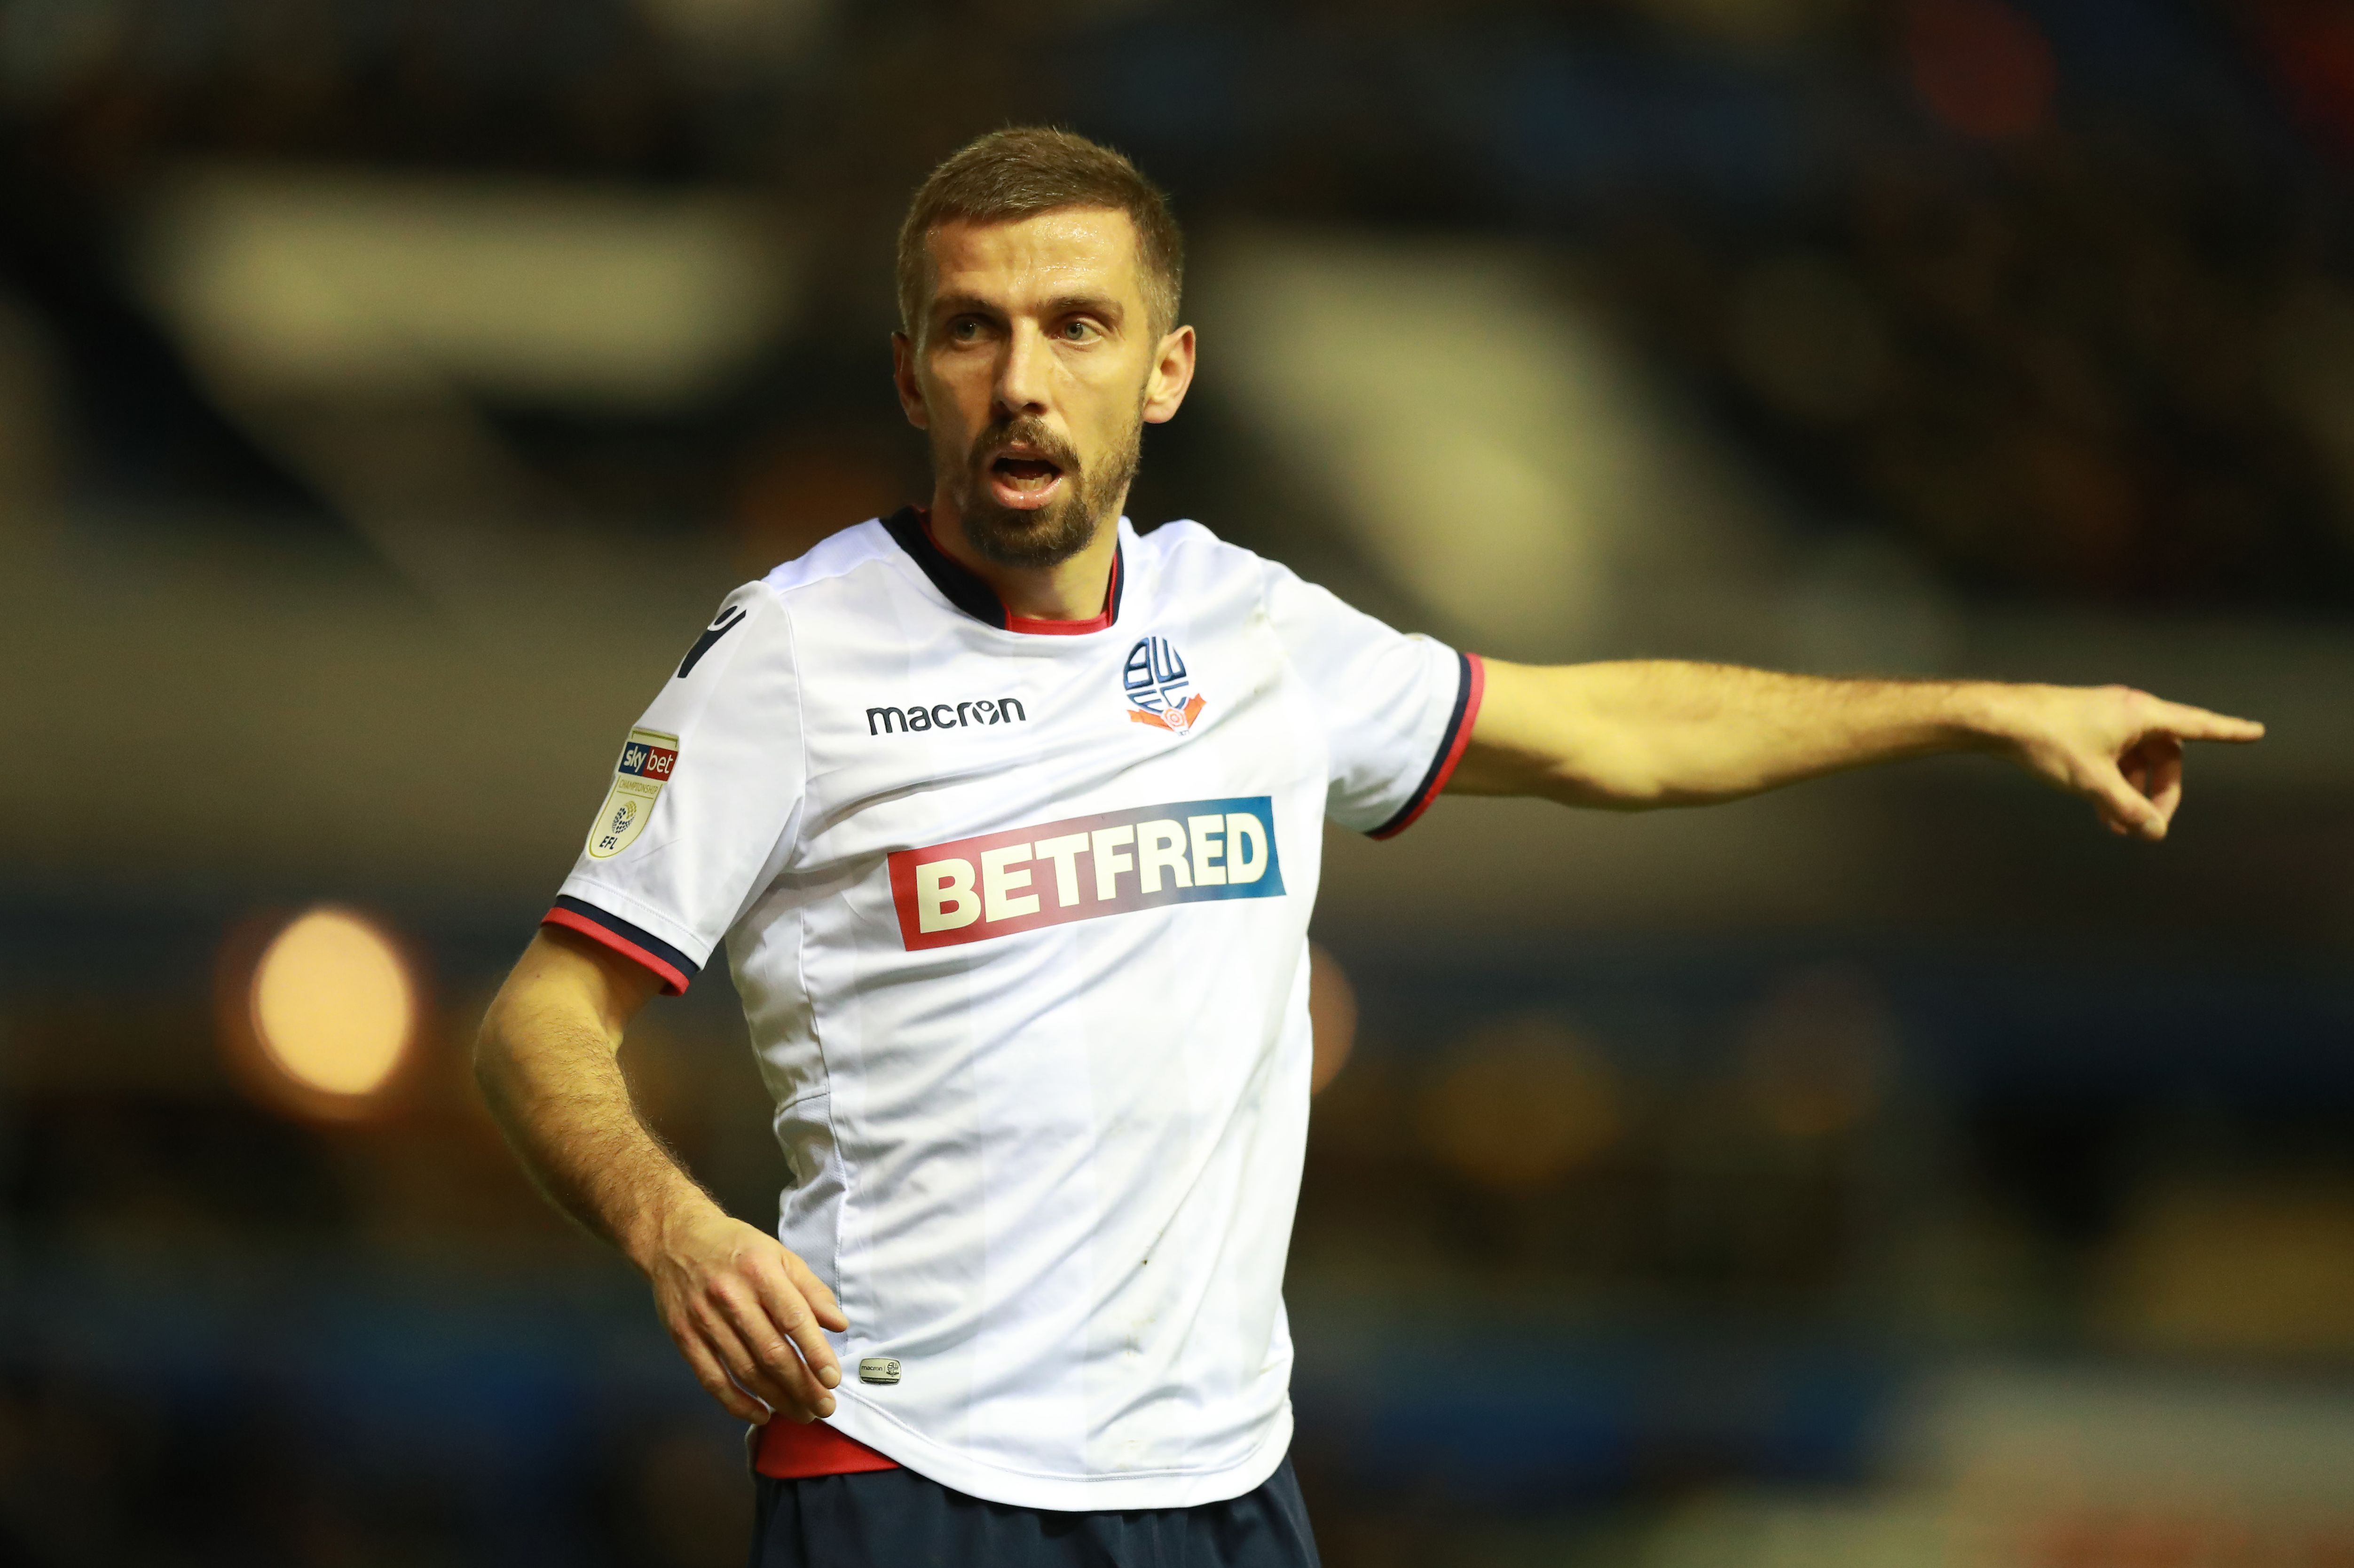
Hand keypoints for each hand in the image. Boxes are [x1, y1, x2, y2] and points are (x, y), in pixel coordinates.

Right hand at [642, 1203, 846, 1423]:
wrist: (675, 1239)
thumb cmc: (736, 1247)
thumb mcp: (780, 1255)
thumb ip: (811, 1290)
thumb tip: (839, 1324)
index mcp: (759, 1272)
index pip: (793, 1318)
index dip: (815, 1352)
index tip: (833, 1379)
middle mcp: (730, 1297)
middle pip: (770, 1352)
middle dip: (801, 1386)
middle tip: (824, 1407)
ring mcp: (703, 1320)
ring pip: (745, 1370)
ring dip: (776, 1399)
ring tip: (802, 1413)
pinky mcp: (683, 1337)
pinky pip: (712, 1379)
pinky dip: (737, 1403)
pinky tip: (760, 1415)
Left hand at [1990, 684, 2262, 839]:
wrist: (1998, 720)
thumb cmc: (2048, 741)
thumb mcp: (2093, 781)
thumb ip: (2128, 808)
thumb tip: (2156, 832)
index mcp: (2141, 713)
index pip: (2197, 724)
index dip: (2228, 731)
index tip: (2256, 732)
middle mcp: (2129, 711)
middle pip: (2166, 755)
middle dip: (2161, 792)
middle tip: (2148, 827)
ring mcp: (2107, 719)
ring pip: (2138, 761)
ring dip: (2134, 794)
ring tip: (2119, 828)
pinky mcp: (2085, 729)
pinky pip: (2115, 759)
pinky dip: (2115, 784)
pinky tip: (2103, 815)